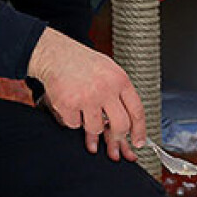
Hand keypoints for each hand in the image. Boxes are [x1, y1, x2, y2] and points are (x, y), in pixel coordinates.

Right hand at [27, 27, 146, 161]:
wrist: (56, 54)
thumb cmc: (83, 63)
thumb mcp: (110, 71)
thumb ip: (120, 93)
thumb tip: (130, 121)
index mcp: (120, 80)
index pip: (137, 111)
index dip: (140, 130)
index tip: (139, 142)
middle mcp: (106, 89)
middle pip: (121, 125)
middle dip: (118, 135)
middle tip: (113, 136)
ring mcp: (87, 97)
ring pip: (96, 128)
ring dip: (90, 124)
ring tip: (84, 107)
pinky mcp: (68, 104)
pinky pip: (74, 124)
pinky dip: (72, 118)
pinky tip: (70, 103)